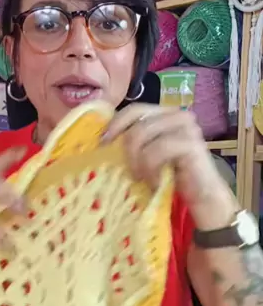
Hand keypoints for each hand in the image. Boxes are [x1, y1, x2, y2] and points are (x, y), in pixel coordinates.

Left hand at [102, 104, 238, 225]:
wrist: (202, 196)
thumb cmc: (171, 176)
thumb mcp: (148, 153)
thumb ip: (135, 140)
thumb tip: (103, 138)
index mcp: (165, 113)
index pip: (134, 109)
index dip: (116, 123)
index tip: (103, 143)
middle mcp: (177, 114)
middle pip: (137, 122)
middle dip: (126, 147)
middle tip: (126, 168)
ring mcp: (186, 127)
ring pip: (143, 134)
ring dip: (137, 160)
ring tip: (140, 177)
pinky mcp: (191, 143)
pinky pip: (156, 150)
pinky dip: (150, 168)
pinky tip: (153, 181)